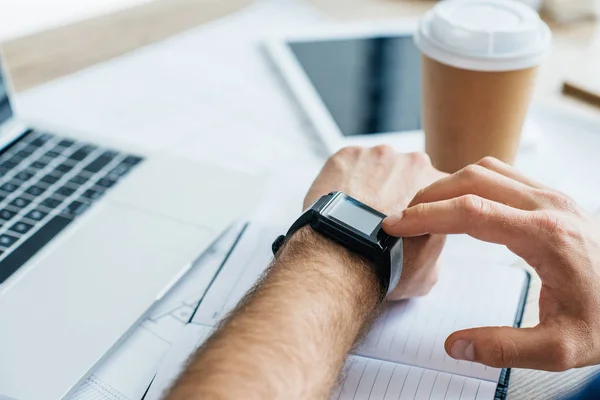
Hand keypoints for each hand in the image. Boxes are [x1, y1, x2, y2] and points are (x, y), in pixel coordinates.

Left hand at [304, 146, 446, 299]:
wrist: (345, 259)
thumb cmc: (388, 267)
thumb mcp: (430, 269)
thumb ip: (435, 244)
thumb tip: (427, 242)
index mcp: (438, 185)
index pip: (433, 187)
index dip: (419, 205)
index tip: (406, 219)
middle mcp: (411, 161)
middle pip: (402, 171)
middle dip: (393, 189)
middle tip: (378, 217)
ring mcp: (376, 154)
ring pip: (373, 165)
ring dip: (368, 182)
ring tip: (355, 212)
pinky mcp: (346, 155)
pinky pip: (347, 164)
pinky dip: (343, 179)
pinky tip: (339, 204)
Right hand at [383, 157, 599, 370]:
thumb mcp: (561, 349)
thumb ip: (505, 349)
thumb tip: (456, 346)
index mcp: (545, 236)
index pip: (469, 211)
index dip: (425, 216)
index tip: (396, 225)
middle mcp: (548, 206)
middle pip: (471, 180)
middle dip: (428, 196)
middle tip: (403, 219)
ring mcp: (552, 196)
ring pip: (486, 170)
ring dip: (449, 185)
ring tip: (425, 210)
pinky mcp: (552, 197)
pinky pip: (502, 174)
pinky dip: (470, 183)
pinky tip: (459, 204)